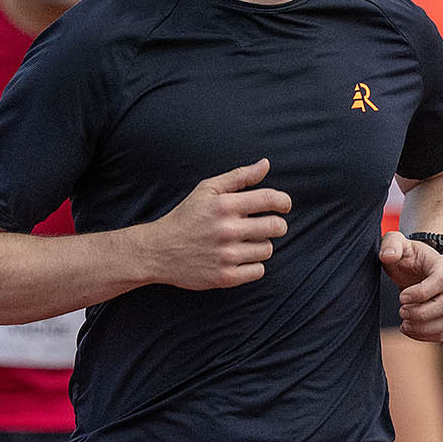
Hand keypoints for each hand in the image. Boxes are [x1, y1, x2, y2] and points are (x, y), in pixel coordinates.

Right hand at [143, 158, 290, 290]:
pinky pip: (259, 271)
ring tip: (245, 242)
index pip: (271, 200)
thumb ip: (238, 176)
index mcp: (224, 205)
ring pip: (268, 250)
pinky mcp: (225, 277)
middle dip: (276, 225)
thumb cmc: (186, 217)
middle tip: (265, 226)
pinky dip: (253, 265)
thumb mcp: (207, 190)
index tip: (283, 206)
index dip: (284, 202)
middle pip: (276, 227)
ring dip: (261, 245)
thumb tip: (265, 164)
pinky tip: (240, 258)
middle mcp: (227, 230)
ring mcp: (226, 255)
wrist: (158, 250)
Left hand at [379, 231, 442, 341]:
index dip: (422, 292)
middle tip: (401, 311)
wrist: (417, 266)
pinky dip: (426, 336)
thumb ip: (391, 244)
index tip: (401, 297)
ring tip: (404, 324)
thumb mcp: (395, 242)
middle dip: (422, 312)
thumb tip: (388, 256)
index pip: (442, 280)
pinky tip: (409, 329)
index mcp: (442, 264)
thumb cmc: (406, 254)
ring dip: (425, 327)